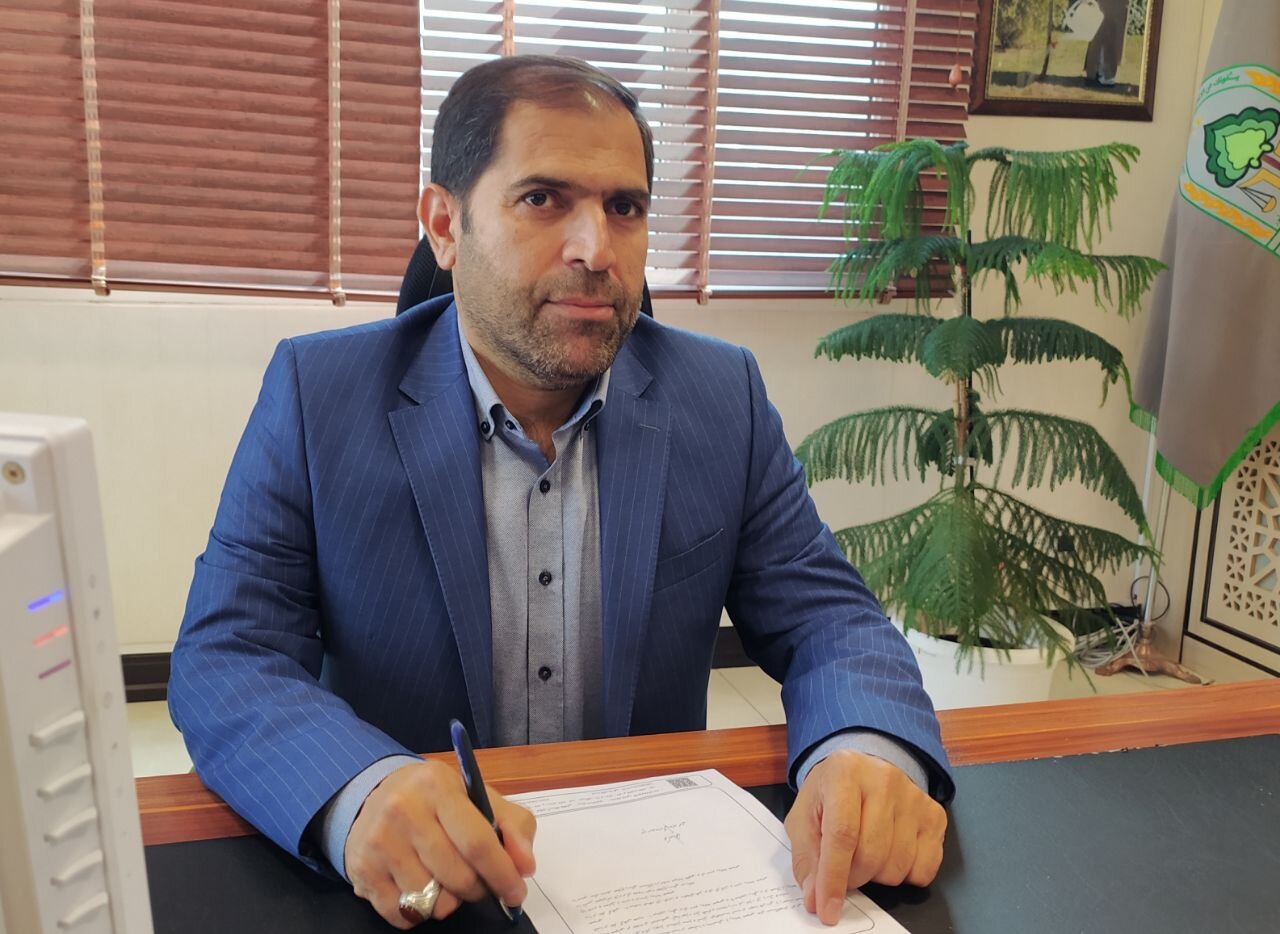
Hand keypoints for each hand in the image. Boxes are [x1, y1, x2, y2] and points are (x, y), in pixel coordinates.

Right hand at [344, 760, 536, 927]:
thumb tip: (524, 867)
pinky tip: (421, 889)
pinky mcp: (362, 869)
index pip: (477, 842)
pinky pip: (402, 914)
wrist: (377, 795)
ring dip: (448, 901)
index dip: (502, 874)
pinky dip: (419, 912)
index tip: (516, 893)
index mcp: (438, 786)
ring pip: (429, 899)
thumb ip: (513, 826)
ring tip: (446, 882)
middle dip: (477, 889)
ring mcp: (379, 841)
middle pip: (456, 875)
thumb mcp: (477, 798)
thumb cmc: (436, 800)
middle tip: (480, 885)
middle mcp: (403, 810)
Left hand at [785, 750, 945, 925]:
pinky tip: (890, 854)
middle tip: (843, 869)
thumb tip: (817, 899)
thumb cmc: (830, 795)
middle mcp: (884, 779)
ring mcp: (914, 796)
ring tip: (865, 854)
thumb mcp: (804, 817)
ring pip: (898, 865)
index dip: (833, 878)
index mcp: (845, 772)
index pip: (842, 835)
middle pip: (871, 854)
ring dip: (877, 876)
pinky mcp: (934, 815)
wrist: (862, 771)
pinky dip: (905, 875)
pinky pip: (925, 868)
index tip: (828, 909)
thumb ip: (807, 859)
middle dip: (853, 877)